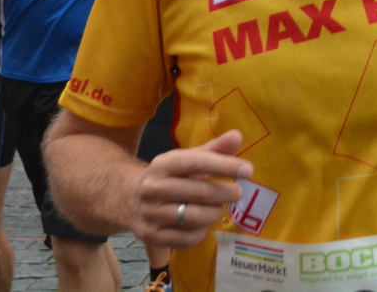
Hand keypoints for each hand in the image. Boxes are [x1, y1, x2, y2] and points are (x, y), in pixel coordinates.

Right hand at [131, 128, 253, 250]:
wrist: (128, 199)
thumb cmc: (169, 176)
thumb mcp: (187, 159)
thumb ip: (213, 149)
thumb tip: (237, 136)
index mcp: (162, 164)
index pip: (197, 162)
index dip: (225, 166)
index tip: (248, 170)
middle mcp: (152, 188)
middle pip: (200, 192)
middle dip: (225, 193)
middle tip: (238, 192)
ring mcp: (150, 214)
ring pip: (195, 217)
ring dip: (214, 213)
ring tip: (218, 208)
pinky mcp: (151, 236)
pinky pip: (186, 239)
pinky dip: (201, 232)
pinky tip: (203, 224)